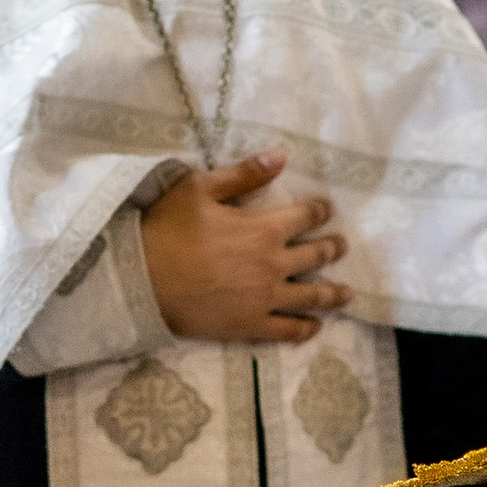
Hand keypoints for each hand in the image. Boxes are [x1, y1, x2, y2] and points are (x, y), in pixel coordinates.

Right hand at [141, 150, 349, 348]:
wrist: (141, 280)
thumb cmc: (167, 229)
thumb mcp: (200, 189)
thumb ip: (244, 174)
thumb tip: (281, 156)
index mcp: (264, 229)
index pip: (304, 217)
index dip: (319, 211)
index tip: (327, 210)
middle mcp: (274, 264)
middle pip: (314, 256)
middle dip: (332, 248)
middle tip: (343, 246)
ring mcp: (265, 299)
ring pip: (310, 296)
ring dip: (331, 294)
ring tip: (346, 294)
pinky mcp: (251, 326)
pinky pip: (287, 330)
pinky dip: (305, 328)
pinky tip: (314, 327)